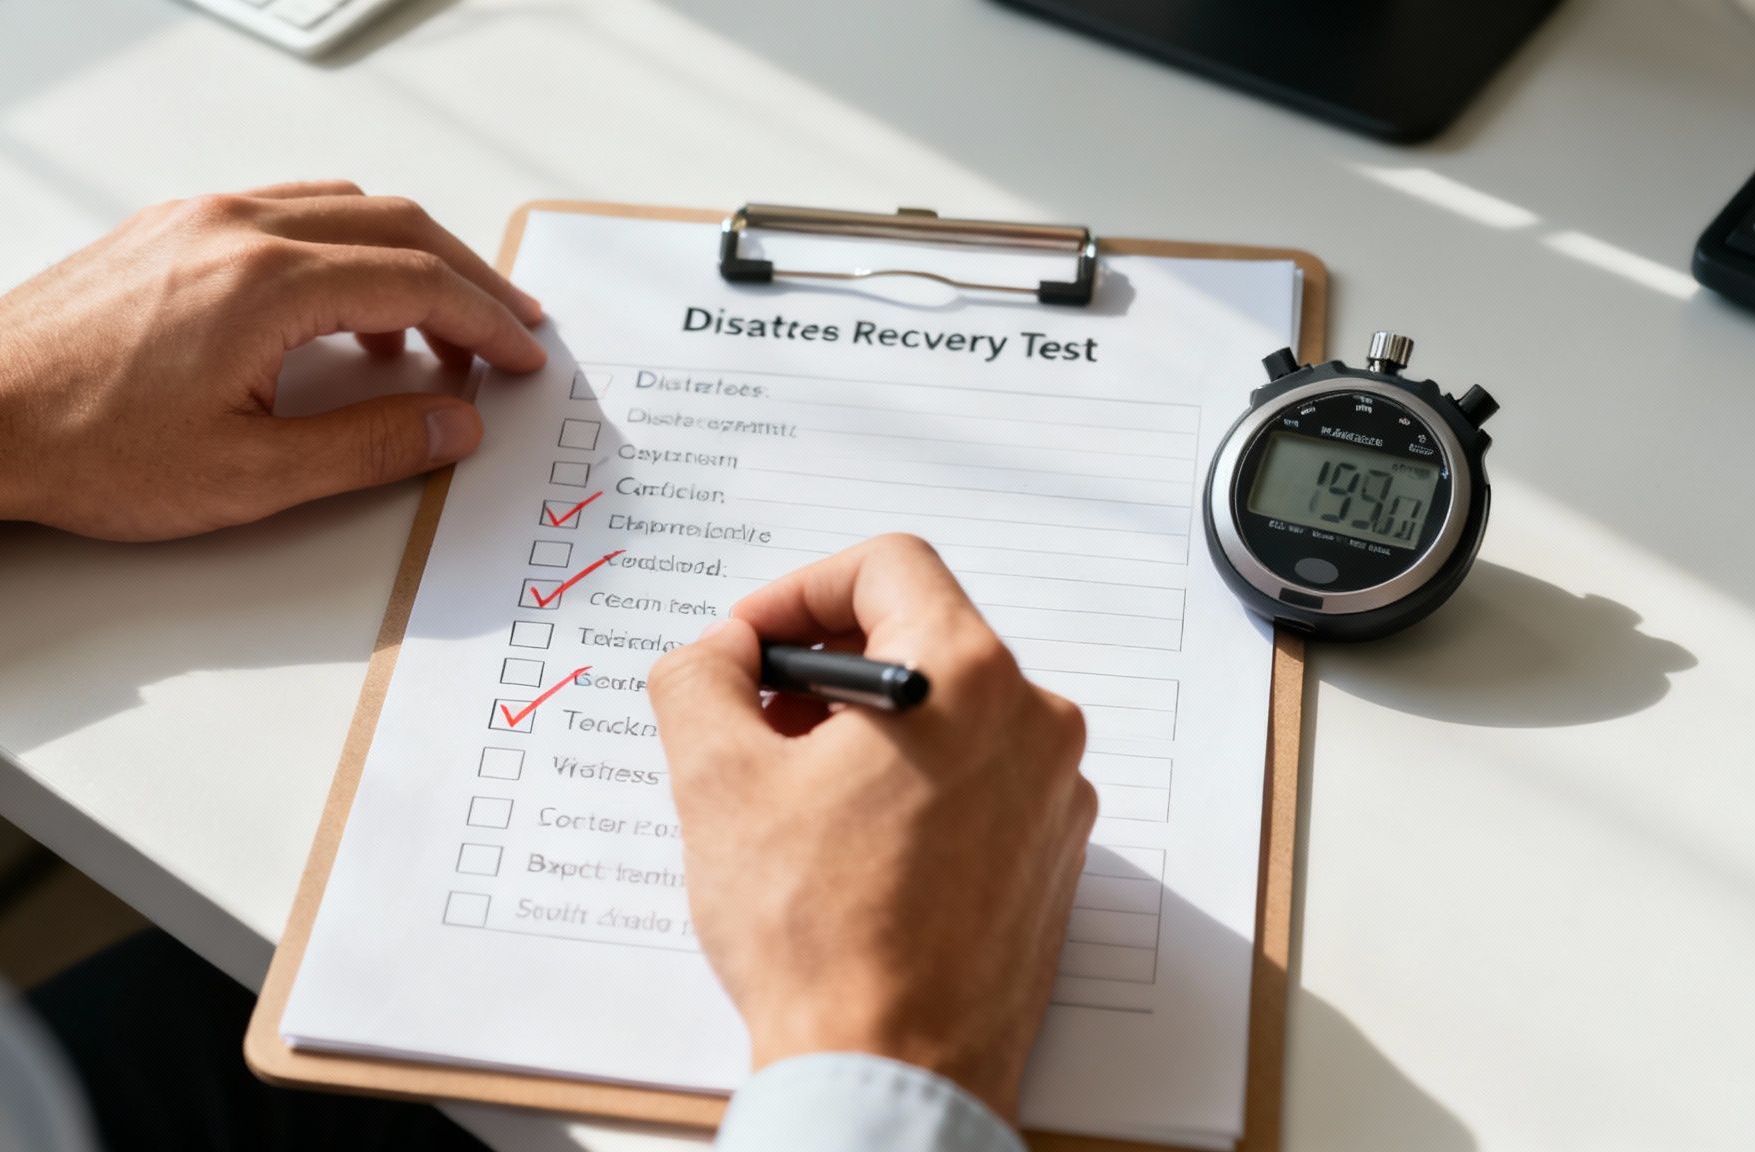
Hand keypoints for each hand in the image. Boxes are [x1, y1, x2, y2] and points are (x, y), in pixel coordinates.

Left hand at [0, 180, 546, 538]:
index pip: (418, 281)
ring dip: (405, 259)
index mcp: (267, 283)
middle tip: (509, 330)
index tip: (524, 356)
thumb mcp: (250, 477)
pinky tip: (340, 314)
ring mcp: (198, 219)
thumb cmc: (84, 448)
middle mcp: (236, 228)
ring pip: (342, 208)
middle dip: (467, 278)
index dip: (487, 322)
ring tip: (433, 332)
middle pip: (395, 224)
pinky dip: (341, 252)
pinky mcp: (167, 230)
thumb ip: (370, 447)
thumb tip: (454, 424)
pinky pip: (286, 213)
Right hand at [648, 534, 1095, 1118]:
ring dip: (864, 725)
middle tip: (755, 716)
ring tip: (792, 788)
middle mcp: (1033, 722)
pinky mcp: (1050, 856)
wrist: (890, 1071)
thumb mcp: (717, 781)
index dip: (799, 590)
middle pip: (921, 633)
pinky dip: (910, 779)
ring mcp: (1052, 794)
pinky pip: (977, 775)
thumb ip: (701, 677)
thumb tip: (715, 653)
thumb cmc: (819, 936)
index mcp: (967, 677)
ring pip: (949, 709)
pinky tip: (846, 840)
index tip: (752, 644)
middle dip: (825, 662)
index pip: (888, 564)